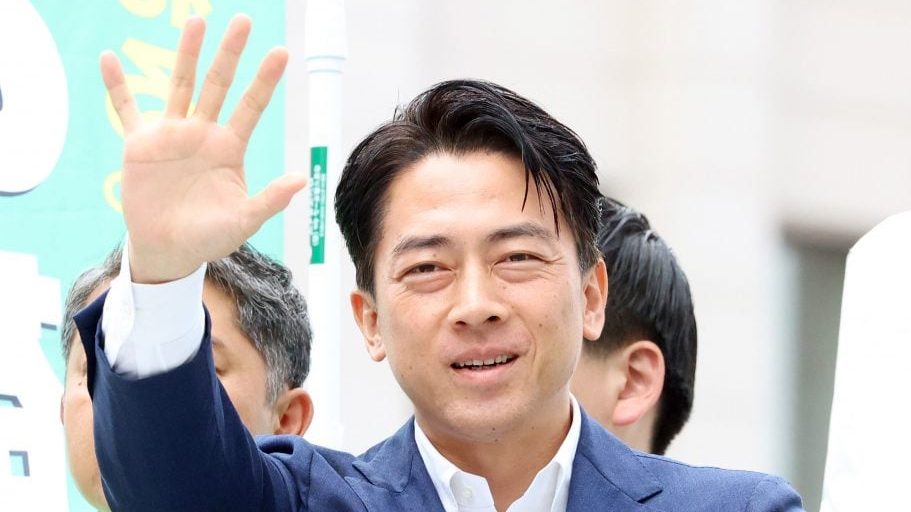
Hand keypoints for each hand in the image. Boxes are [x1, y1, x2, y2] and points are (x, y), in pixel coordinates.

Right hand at [101, 14, 306, 283]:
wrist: (168, 251)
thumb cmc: (209, 237)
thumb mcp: (243, 221)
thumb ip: (270, 199)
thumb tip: (301, 179)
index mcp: (230, 148)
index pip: (252, 106)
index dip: (265, 80)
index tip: (281, 52)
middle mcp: (203, 133)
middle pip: (218, 84)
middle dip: (230, 54)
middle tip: (244, 20)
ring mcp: (171, 135)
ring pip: (180, 85)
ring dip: (187, 54)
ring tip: (197, 21)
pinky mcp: (140, 144)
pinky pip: (126, 109)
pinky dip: (116, 86)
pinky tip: (109, 59)